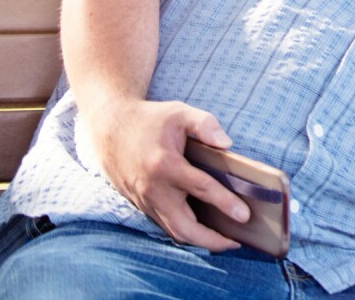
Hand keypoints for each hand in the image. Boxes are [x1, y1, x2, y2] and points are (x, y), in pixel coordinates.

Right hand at [85, 98, 248, 251]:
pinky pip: (165, 226)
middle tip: (236, 243)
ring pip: (173, 232)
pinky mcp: (141, 205)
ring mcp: (145, 201)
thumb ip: (206, 125)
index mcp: (165, 165)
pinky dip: (185, 233)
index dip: (225, 203)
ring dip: (199, 242)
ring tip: (224, 242)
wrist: (109, 128)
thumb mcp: (179, 112)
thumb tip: (227, 144)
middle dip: (211, 240)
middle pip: (185, 226)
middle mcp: (154, 189)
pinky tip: (203, 232)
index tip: (245, 215)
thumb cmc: (150, 120)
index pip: (201, 188)